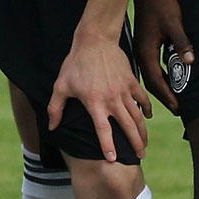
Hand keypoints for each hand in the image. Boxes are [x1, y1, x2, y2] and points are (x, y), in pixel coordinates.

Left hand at [50, 27, 147, 163]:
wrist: (95, 40)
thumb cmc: (75, 63)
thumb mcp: (61, 86)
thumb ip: (55, 108)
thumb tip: (52, 127)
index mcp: (94, 103)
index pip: (103, 130)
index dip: (108, 146)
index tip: (113, 159)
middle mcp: (112, 99)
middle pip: (127, 127)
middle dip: (135, 143)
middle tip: (140, 155)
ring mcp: (124, 90)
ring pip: (137, 115)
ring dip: (142, 131)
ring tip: (145, 143)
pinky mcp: (131, 81)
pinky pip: (142, 98)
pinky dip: (146, 109)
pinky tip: (147, 117)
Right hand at [131, 0, 192, 112]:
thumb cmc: (161, 6)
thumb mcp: (174, 24)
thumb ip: (182, 43)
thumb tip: (190, 60)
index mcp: (146, 52)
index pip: (156, 80)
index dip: (167, 95)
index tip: (177, 107)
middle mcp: (142, 54)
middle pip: (152, 82)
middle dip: (164, 97)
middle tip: (178, 110)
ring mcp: (143, 51)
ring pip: (151, 76)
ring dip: (162, 88)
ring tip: (175, 100)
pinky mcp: (146, 47)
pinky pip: (152, 68)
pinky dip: (161, 78)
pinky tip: (169, 81)